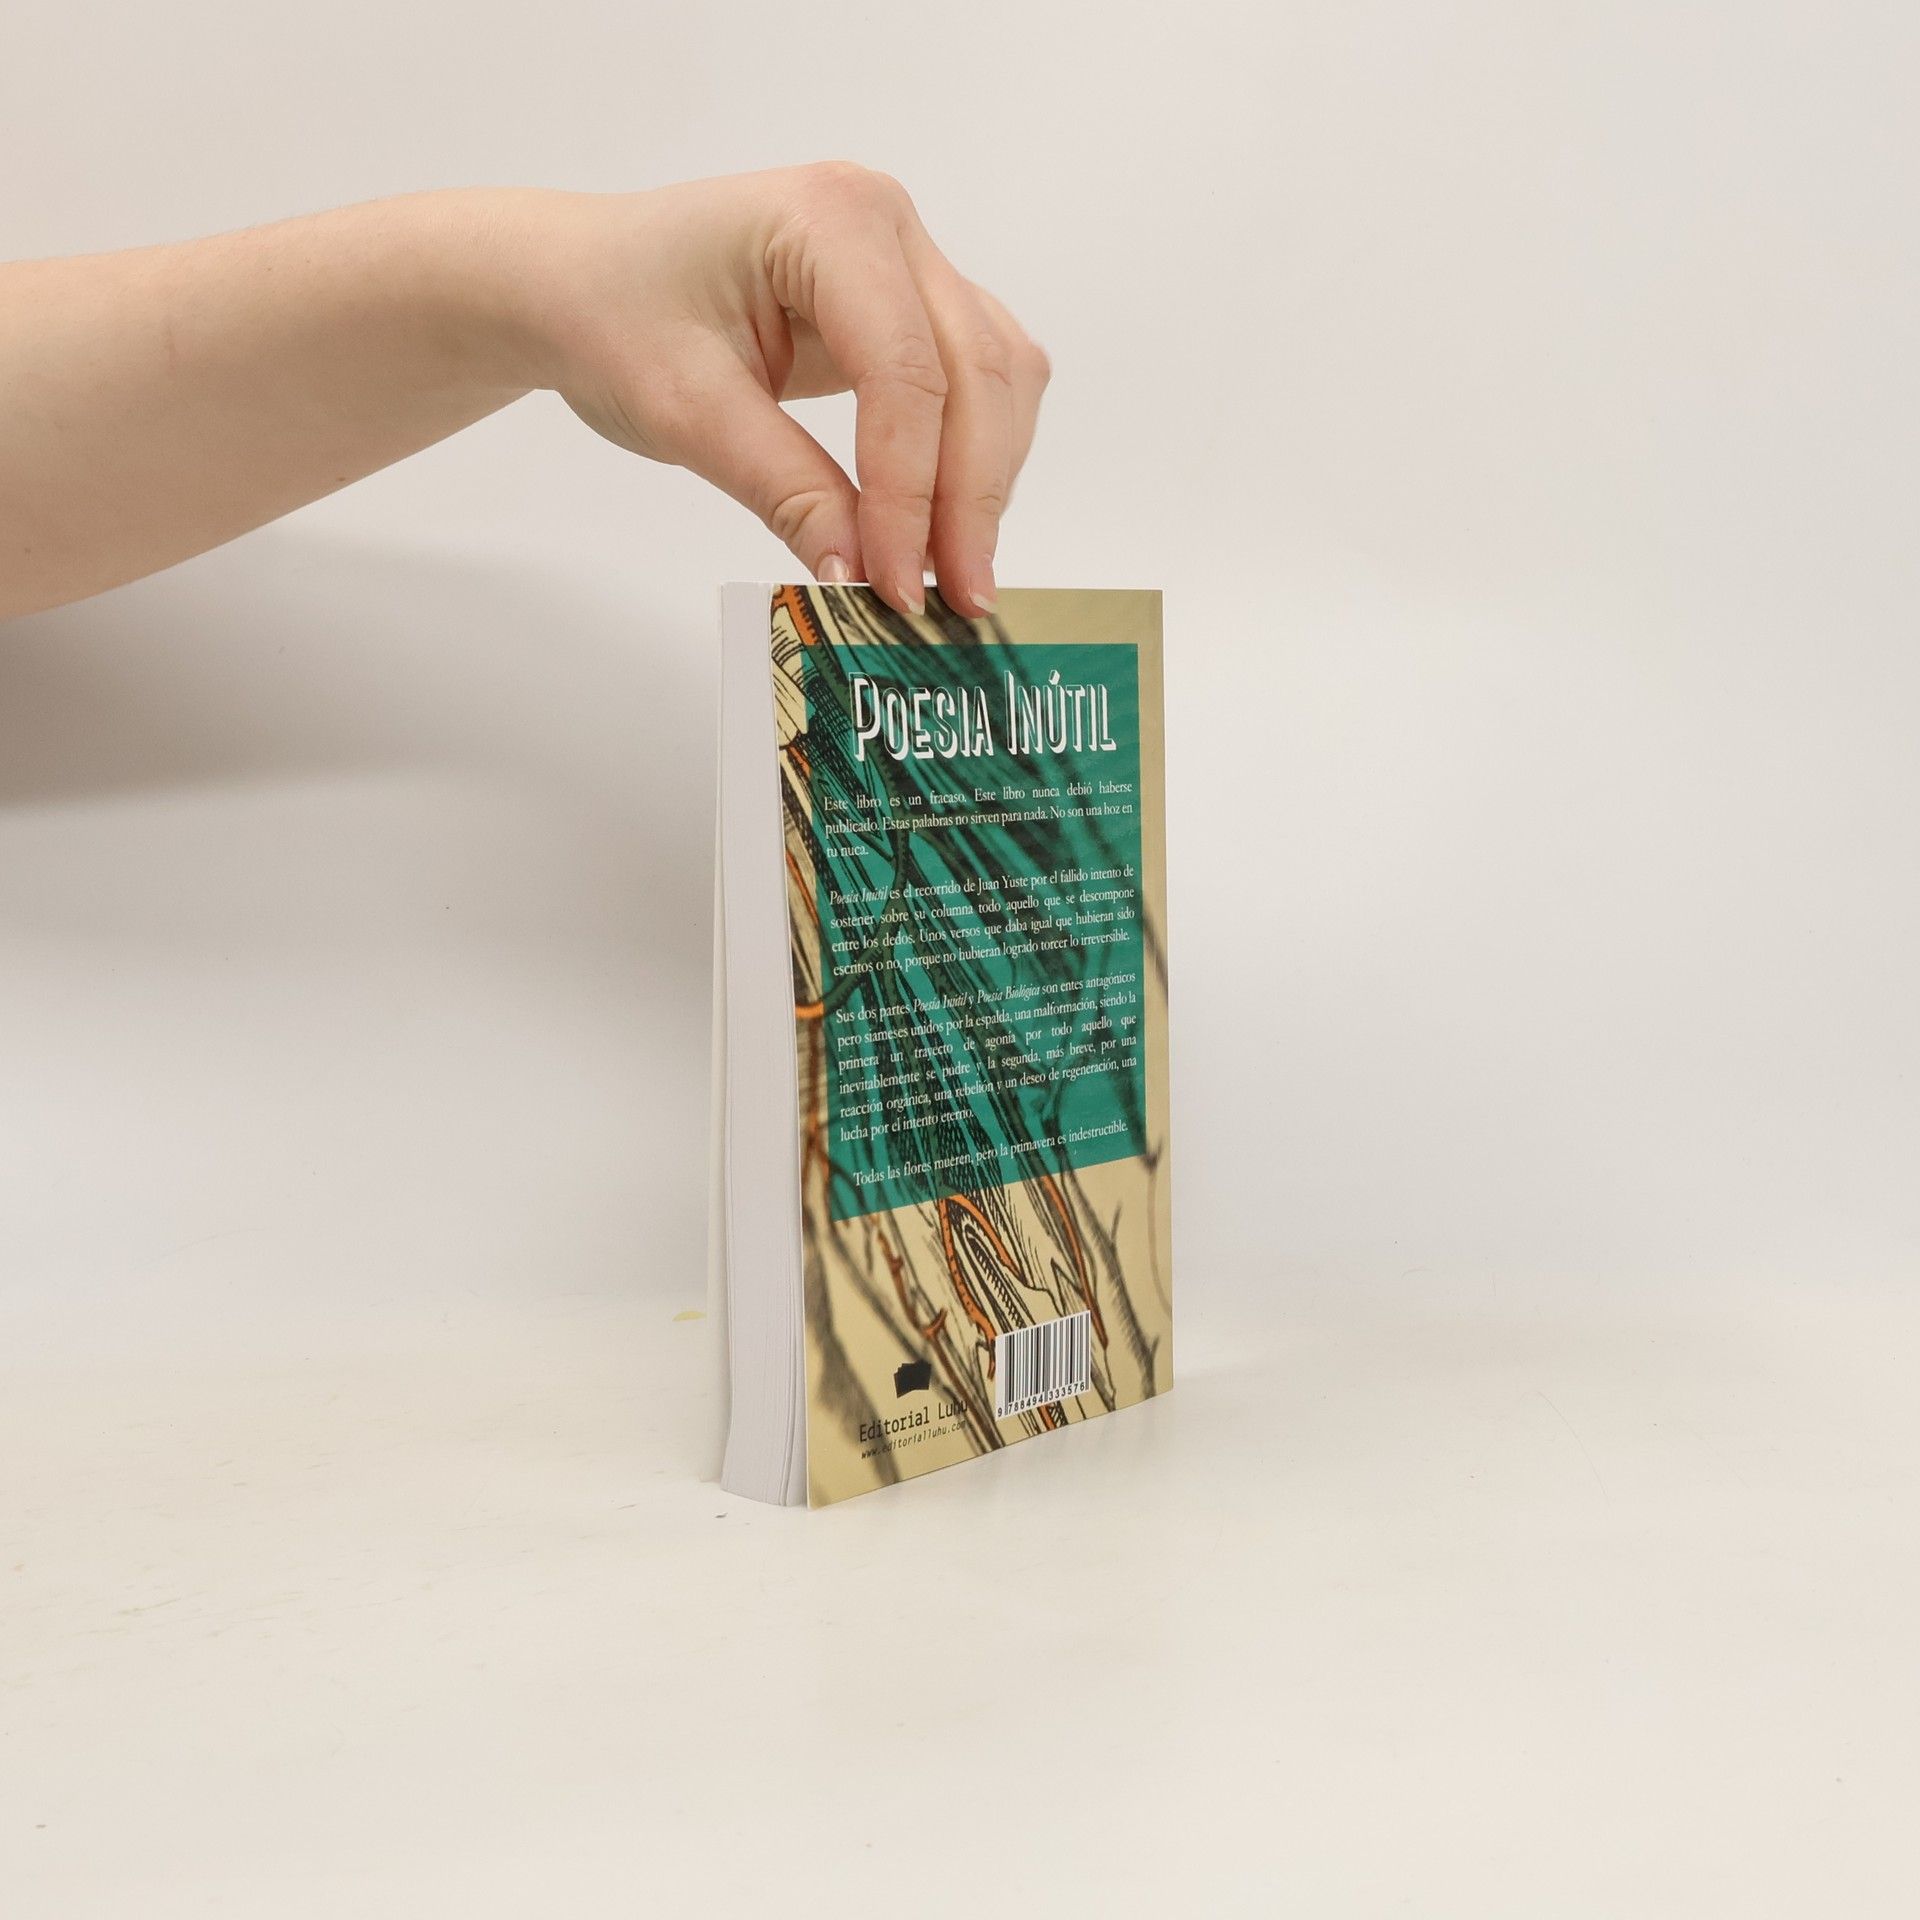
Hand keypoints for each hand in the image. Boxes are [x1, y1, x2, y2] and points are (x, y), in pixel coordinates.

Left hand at [506, 166, 1050, 617]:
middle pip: (976, 372)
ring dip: (987, 480)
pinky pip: (982, 380)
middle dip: (969, 497)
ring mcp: (909, 260)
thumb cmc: (614, 319)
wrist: (584, 284)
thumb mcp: (685, 412)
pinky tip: (947, 524)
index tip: (899, 585)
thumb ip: (783, 488)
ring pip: (999, 376)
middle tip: (956, 602)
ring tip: (955, 577)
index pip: (905, 370)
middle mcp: (886, 222)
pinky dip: (976, 456)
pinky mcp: (914, 306)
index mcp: (827, 219)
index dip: (911, 491)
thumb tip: (860, 574)